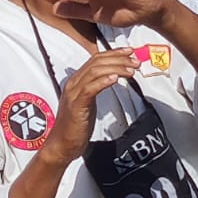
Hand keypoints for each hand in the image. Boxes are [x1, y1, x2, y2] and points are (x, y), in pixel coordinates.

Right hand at [36, 48, 138, 168]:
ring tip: (131, 71)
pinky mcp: (76, 106)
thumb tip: (112, 77)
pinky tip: (114, 79)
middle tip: (136, 62)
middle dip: (119, 59)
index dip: (114, 53)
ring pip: (95, 72)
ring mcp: (73, 94)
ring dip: (116, 68)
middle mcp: (73, 84)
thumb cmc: (76, 126)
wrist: (62, 145)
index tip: (130, 52)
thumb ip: (96, 88)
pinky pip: (89, 89)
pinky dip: (102, 81)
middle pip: (97, 62)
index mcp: (76, 81)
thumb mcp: (88, 102)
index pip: (95, 59)